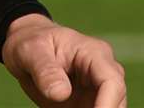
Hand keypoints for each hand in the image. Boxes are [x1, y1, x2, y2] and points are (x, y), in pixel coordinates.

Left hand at [2, 14, 125, 107]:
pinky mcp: (91, 103)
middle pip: (116, 102)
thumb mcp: (30, 51)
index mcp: (93, 53)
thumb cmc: (30, 43)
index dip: (107, 105)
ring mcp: (99, 89)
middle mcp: (103, 71)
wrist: (27, 47)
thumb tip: (61, 93)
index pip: (112, 82)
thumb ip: (45, 70)